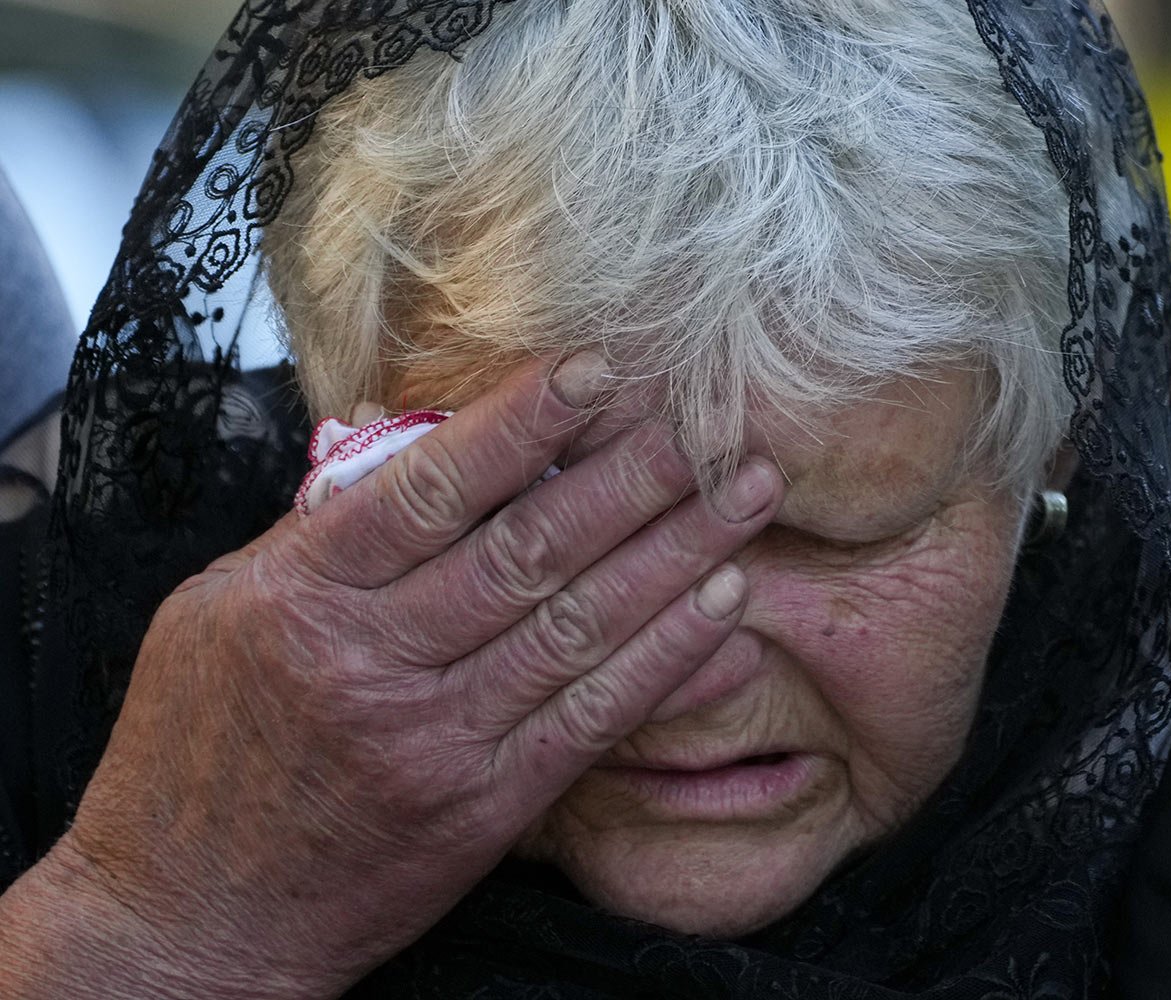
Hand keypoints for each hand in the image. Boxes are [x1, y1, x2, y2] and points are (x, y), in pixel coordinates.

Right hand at [0, 353, 783, 998]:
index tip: (600, 370)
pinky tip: (724, 603)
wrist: (191, 920)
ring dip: (677, 553)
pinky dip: (666, 657)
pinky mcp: (484, 808)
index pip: (431, 488)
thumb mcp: (217, 615)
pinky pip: (593, 718)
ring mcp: (435, 740)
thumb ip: (319, 536)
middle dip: (632, 478)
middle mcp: (372, 663)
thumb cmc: (195, 752)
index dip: (524, 424)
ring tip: (746, 492)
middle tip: (708, 421)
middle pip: (528, 550)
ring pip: (578, 626)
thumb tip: (417, 446)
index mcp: (300, 597)